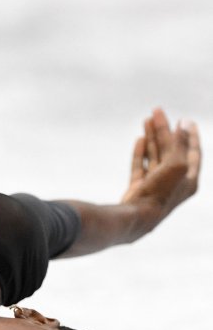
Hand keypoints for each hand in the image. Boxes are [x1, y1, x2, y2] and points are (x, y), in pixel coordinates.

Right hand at [121, 107, 200, 227]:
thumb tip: (183, 124)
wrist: (136, 217)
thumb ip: (180, 143)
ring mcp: (155, 185)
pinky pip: (140, 166)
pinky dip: (140, 152)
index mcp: (189, 179)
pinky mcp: (138, 188)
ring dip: (151, 138)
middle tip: (158, 112)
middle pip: (171, 150)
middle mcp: (174, 182)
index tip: (186, 120)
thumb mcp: (177, 164)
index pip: (193, 151)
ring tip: (147, 120)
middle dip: (165, 131)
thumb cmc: (160, 193)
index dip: (190, 135)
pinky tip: (139, 139)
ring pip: (155, 156)